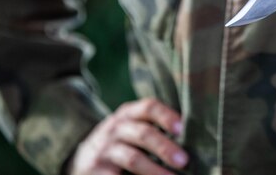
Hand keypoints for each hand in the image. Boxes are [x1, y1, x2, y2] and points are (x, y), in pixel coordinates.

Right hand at [68, 98, 187, 174]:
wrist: (82, 159)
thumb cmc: (121, 140)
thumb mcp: (131, 126)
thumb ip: (153, 125)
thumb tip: (193, 136)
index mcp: (128, 113)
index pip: (149, 107)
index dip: (166, 116)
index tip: (183, 129)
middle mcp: (115, 128)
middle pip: (143, 133)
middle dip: (165, 147)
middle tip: (184, 160)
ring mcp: (105, 150)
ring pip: (133, 158)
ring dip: (155, 170)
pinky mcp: (96, 170)